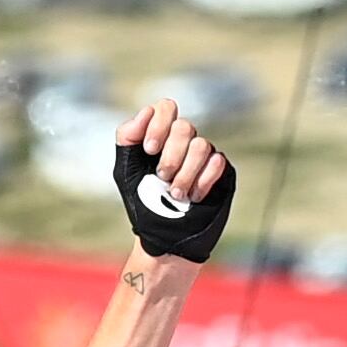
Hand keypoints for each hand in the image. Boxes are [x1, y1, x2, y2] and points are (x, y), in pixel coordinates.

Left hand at [114, 101, 236, 262]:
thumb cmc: (143, 205)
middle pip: (184, 127)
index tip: (149, 150)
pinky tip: (194, 197)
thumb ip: (127, 139)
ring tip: (176, 194)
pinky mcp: (221, 172)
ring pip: (201, 145)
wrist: (163, 239)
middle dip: (170, 156)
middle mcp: (184, 142)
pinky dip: (201, 182)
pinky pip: (216, 163)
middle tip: (161, 178)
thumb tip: (146, 112)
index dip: (159, 125)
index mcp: (161, 136)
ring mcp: (204, 156)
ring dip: (184, 174)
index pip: (166, 108)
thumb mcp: (125, 172)